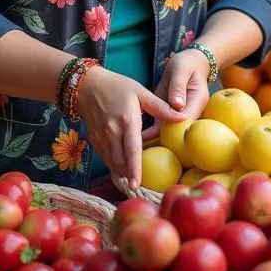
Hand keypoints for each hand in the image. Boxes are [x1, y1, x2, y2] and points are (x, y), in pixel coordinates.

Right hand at [75, 66, 184, 189]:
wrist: (88, 86)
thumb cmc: (118, 87)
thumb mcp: (141, 92)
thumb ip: (161, 107)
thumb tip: (181, 116)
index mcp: (127, 120)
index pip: (132, 150)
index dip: (135, 169)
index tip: (137, 184)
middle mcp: (112, 132)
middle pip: (121, 161)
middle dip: (129, 175)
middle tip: (139, 184)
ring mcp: (101, 137)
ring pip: (112, 163)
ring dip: (121, 172)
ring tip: (131, 178)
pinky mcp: (94, 140)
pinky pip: (105, 158)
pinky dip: (113, 164)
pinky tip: (121, 166)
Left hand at [144, 49, 210, 140]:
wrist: (188, 62)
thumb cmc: (186, 64)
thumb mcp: (181, 71)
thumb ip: (178, 87)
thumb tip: (176, 105)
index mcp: (196, 102)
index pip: (186, 120)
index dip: (174, 129)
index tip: (158, 135)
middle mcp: (189, 112)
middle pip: (177, 131)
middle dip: (161, 139)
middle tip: (143, 144)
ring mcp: (178, 114)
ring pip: (167, 131)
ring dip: (154, 138)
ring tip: (137, 145)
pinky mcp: (167, 113)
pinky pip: (159, 126)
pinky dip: (150, 132)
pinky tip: (137, 137)